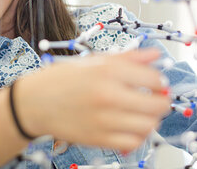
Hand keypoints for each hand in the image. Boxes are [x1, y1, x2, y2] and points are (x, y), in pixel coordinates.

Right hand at [15, 49, 171, 150]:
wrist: (34, 102)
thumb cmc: (63, 79)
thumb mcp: (95, 60)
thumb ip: (129, 58)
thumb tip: (155, 54)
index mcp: (108, 71)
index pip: (154, 79)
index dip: (160, 82)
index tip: (157, 84)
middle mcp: (108, 95)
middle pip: (157, 105)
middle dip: (162, 102)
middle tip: (156, 100)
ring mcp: (103, 119)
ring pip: (148, 126)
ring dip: (152, 120)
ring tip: (144, 114)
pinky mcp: (98, 139)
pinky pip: (132, 142)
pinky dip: (138, 136)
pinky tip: (131, 128)